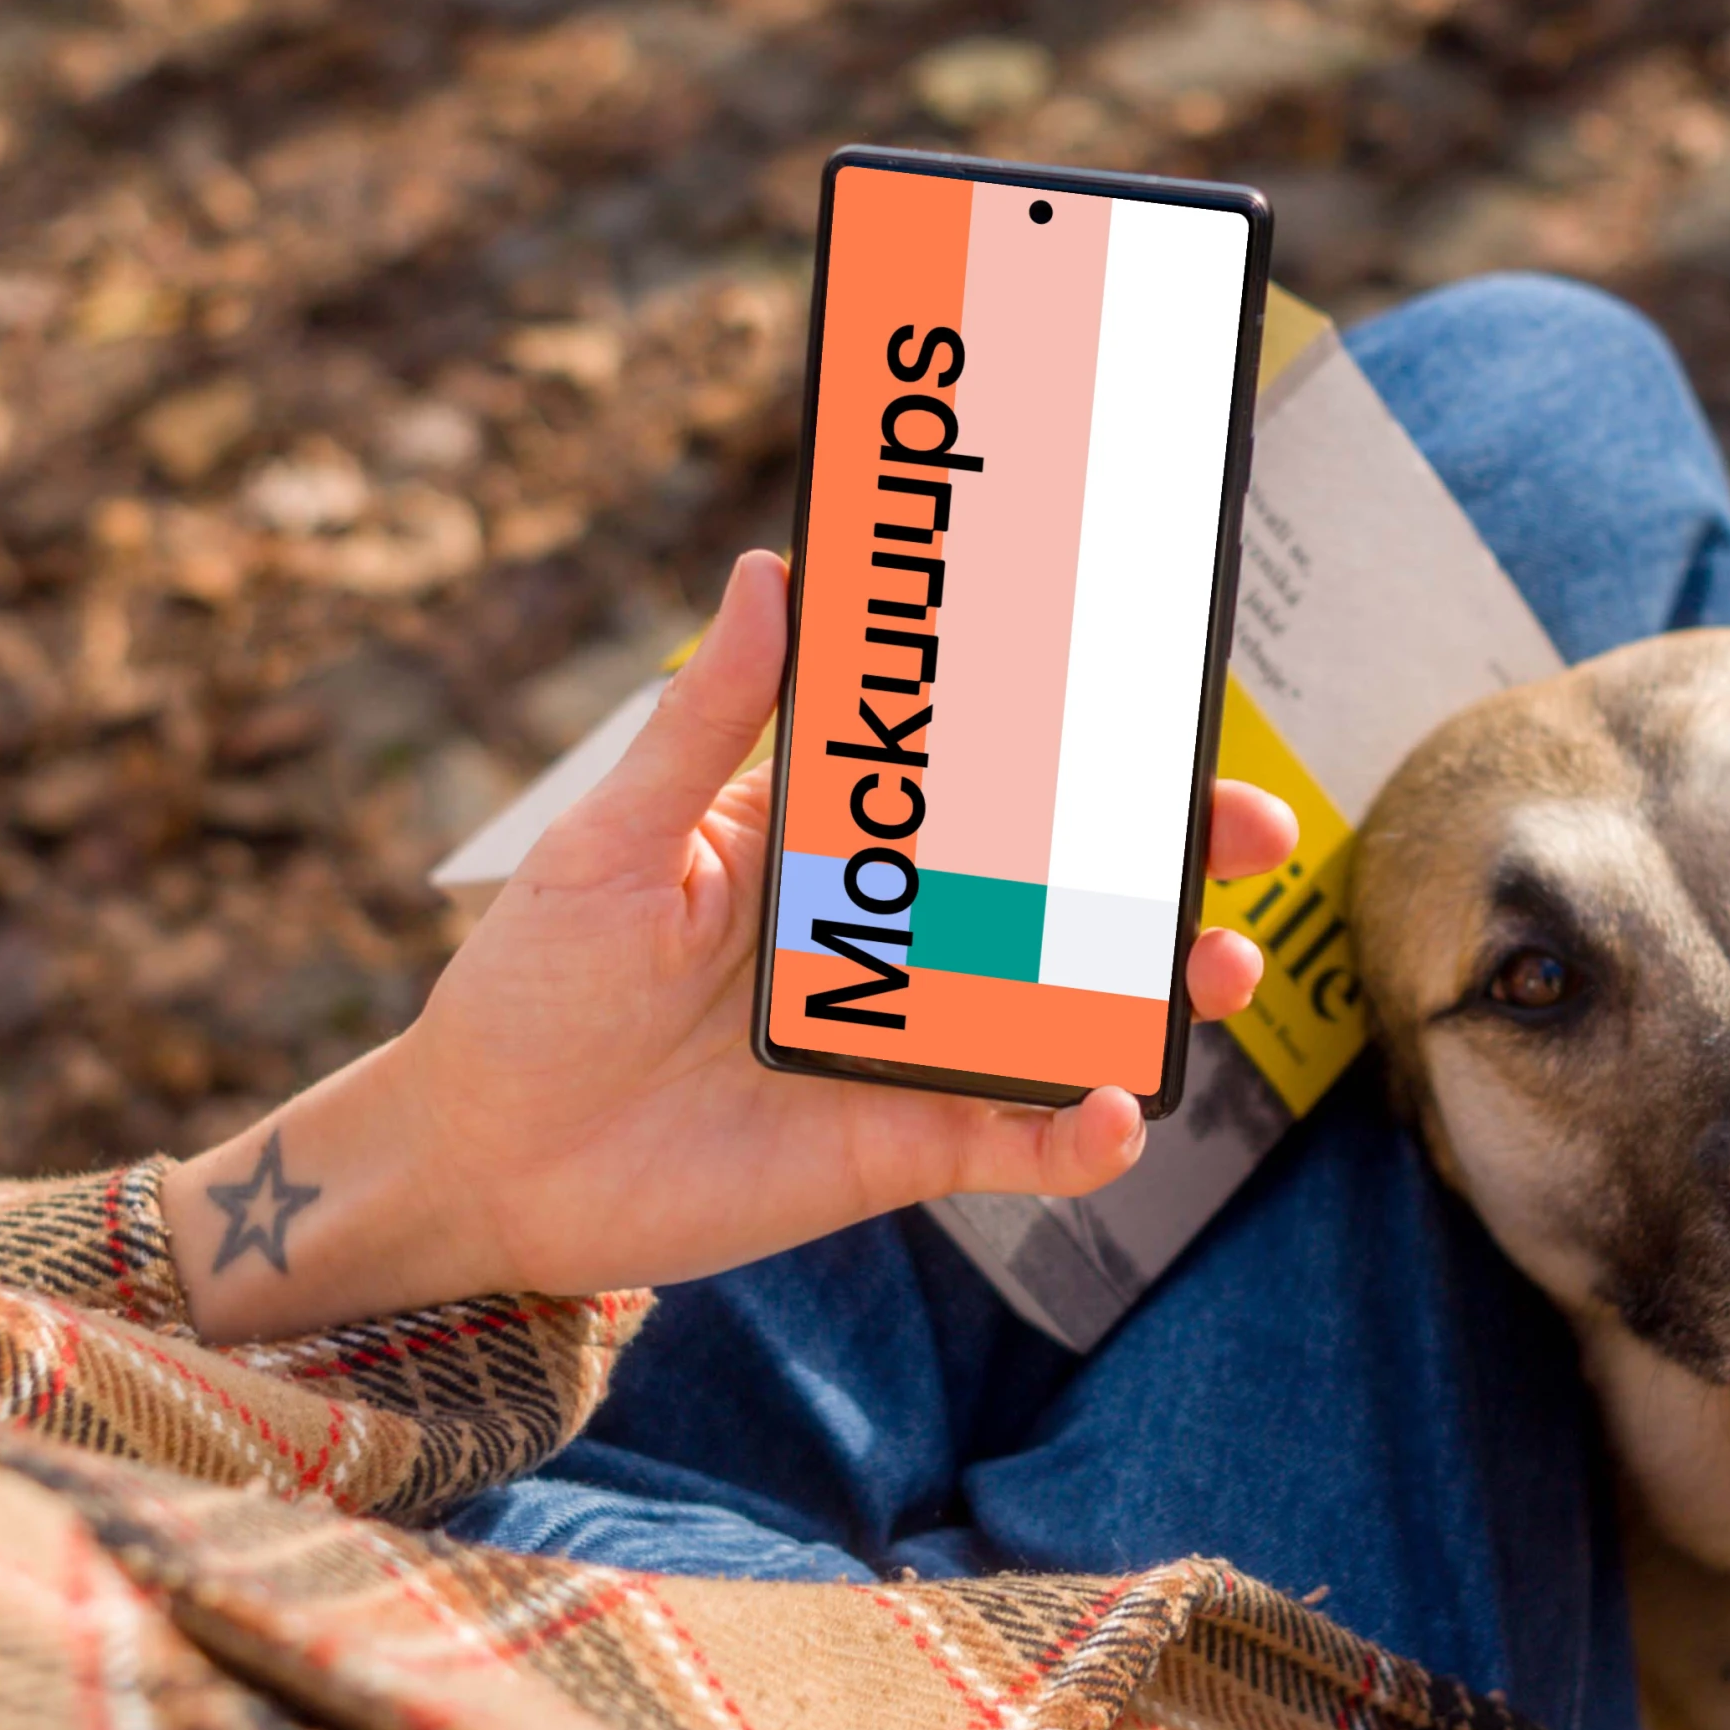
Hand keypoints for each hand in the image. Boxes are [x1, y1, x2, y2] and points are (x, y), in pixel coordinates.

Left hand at [165, 550, 1301, 1339]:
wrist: (480, 1158)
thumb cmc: (529, 986)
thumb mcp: (610, 841)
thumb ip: (705, 724)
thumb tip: (771, 570)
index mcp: (827, 840)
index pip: (974, 776)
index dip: (1072, 742)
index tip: (1158, 697)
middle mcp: (887, 934)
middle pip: (1057, 888)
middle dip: (1165, 861)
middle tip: (1249, 834)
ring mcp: (904, 1041)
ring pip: (1064, 1008)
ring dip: (1153, 991)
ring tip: (1217, 971)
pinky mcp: (898, 1147)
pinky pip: (1014, 1140)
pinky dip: (1076, 1136)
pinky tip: (1114, 1113)